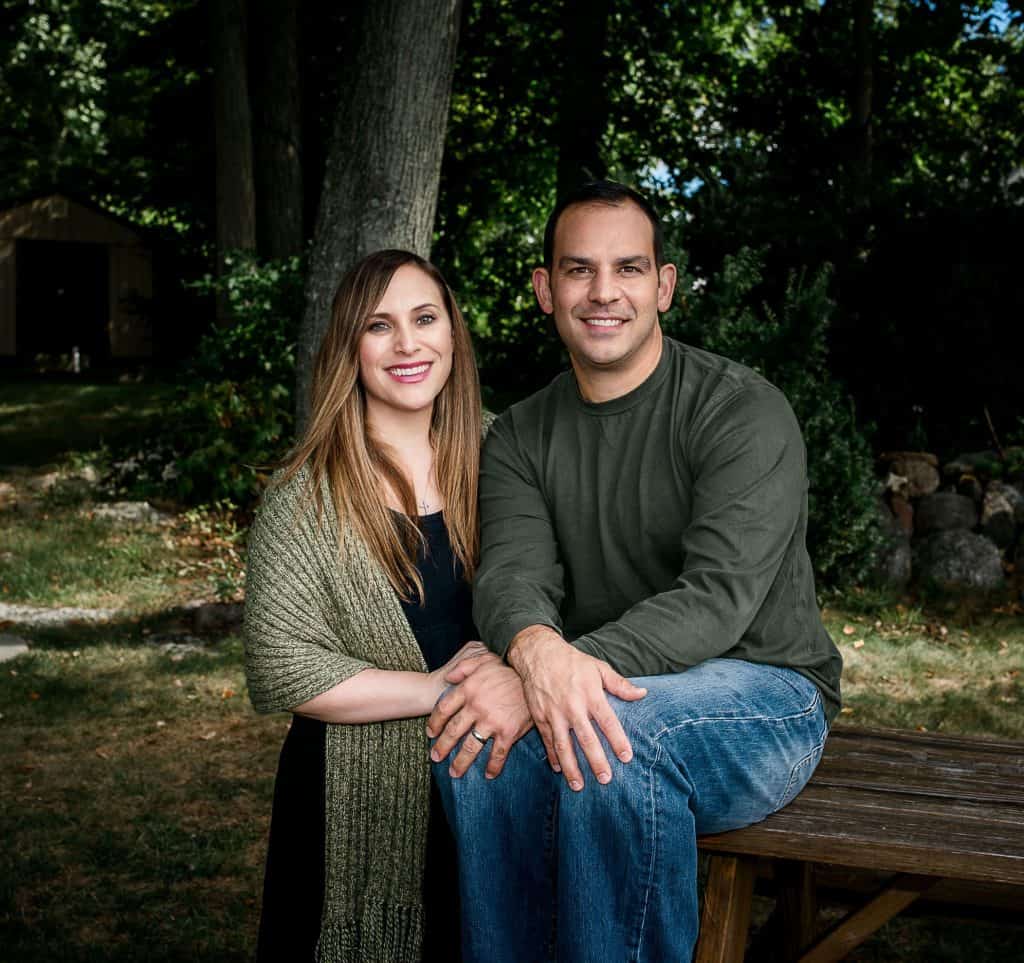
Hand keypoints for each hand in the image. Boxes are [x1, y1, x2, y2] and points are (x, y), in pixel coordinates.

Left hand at [426, 651, 532, 778]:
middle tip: (435, 757)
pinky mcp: (508, 732)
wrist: (533, 677)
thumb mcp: (483, 660)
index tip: (431, 733)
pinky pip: (498, 754)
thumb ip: (463, 667)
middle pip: (453, 731)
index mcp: (468, 689)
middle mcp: (476, 707)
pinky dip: (493, 766)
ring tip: (454, 772)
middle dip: (442, 747)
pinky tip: (488, 774)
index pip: (444, 709)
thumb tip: (448, 677)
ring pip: (471, 747)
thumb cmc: (508, 669)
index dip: (435, 723)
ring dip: (460, 762)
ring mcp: (492, 721)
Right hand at [508, 625, 646, 790]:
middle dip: (596, 760)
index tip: (626, 757)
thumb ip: (620, 684)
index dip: (618, 740)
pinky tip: (559, 769)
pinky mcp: (539, 716)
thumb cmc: (572, 661)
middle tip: (606, 780)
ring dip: (571, 767)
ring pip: (563, 745)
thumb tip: (642, 694)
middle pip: (586, 738)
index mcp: (590, 694)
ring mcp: (554, 713)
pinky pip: (547, 740)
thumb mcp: (598, 668)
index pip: (607, 722)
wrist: (539, 654)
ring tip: (578, 786)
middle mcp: (572, 706)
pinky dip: (553, 756)